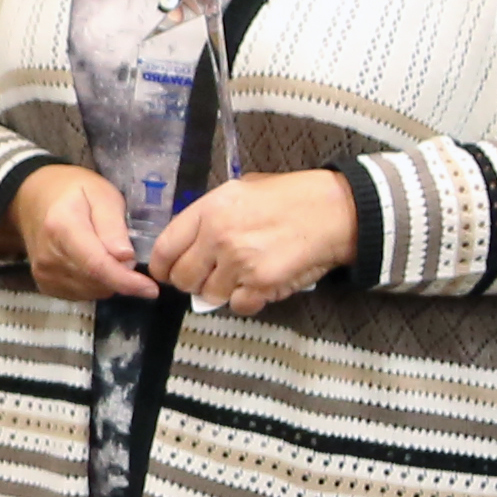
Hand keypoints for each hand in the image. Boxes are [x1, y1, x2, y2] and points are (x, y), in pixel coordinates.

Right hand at [6, 163, 156, 301]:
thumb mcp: (101, 194)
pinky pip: (81, 294)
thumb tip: (126, 258)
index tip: (151, 289)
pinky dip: (96, 285)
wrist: (32, 199)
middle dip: (121, 276)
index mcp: (62, 228)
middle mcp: (49, 257)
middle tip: (127, 253)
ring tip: (108, 254)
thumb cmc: (73, 191)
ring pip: (92, 291)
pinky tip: (95, 265)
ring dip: (109, 281)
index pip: (97, 265)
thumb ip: (113, 225)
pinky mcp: (45, 285)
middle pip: (96, 281)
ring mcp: (44, 274)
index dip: (126, 281)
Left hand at [152, 170, 356, 314]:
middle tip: (211, 276)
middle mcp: (218, 236)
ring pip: (209, 296)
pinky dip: (248, 301)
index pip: (164, 249)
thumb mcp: (241, 190)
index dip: (162, 267)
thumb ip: (210, 216)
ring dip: (223, 291)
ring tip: (242, 275)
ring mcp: (239, 262)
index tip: (168, 273)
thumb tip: (188, 242)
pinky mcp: (261, 283)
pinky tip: (260, 283)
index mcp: (209, 210)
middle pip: (183, 279)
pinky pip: (238, 306)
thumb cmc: (291, 197)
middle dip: (194, 282)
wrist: (334, 210)